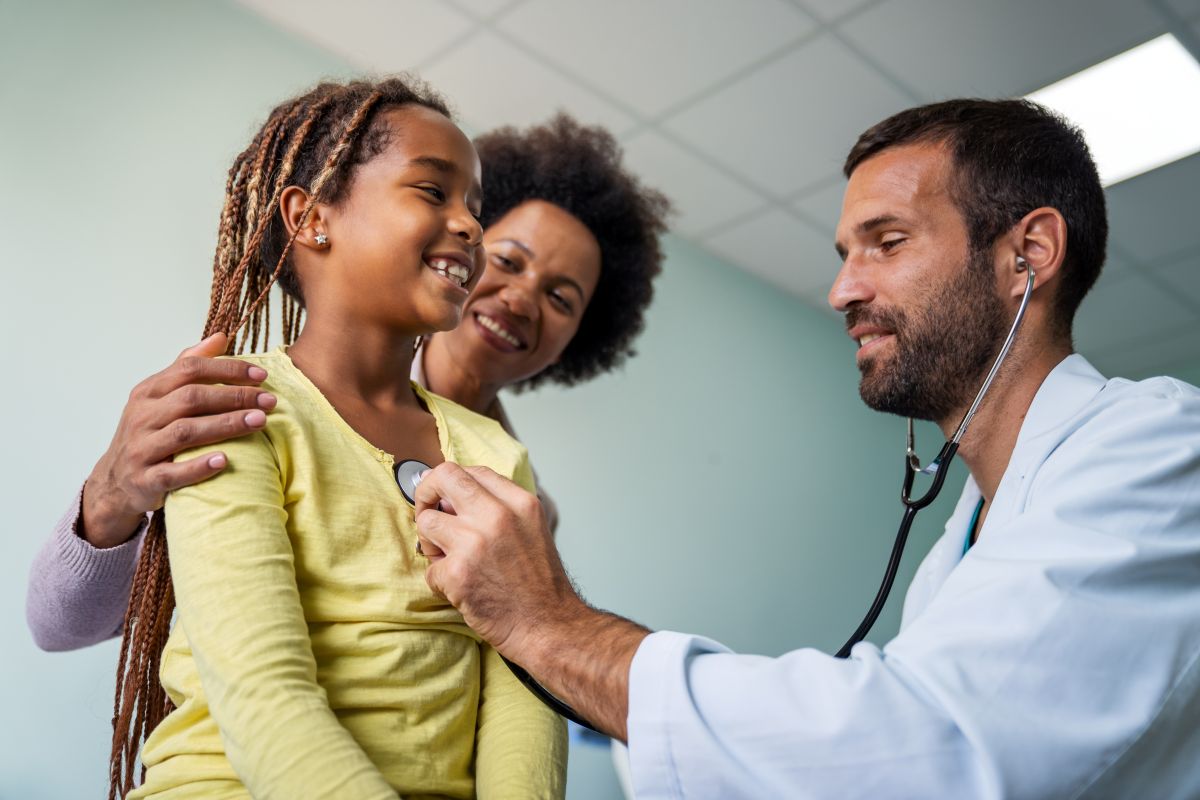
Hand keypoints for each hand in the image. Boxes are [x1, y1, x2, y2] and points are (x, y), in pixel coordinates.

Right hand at [80, 333, 275, 547]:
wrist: (116, 480)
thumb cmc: (149, 432)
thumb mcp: (161, 396)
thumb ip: (188, 366)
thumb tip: (221, 337)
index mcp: (148, 391)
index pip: (189, 369)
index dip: (227, 369)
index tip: (262, 375)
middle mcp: (142, 416)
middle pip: (191, 398)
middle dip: (234, 397)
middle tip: (269, 401)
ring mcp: (141, 448)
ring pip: (185, 432)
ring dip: (225, 426)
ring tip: (259, 422)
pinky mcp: (145, 480)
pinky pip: (172, 473)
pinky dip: (198, 467)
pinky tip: (224, 461)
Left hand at [415, 462, 647, 739]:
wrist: (550, 626)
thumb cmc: (540, 585)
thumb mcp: (533, 529)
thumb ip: (501, 507)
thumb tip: (456, 496)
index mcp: (519, 502)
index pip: (471, 470)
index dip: (451, 483)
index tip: (445, 498)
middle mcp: (498, 516)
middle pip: (443, 477)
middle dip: (427, 494)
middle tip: (429, 513)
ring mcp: (475, 543)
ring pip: (426, 522)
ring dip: (431, 543)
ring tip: (449, 560)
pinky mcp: (458, 574)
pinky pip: (429, 567)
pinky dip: (440, 581)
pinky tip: (461, 589)